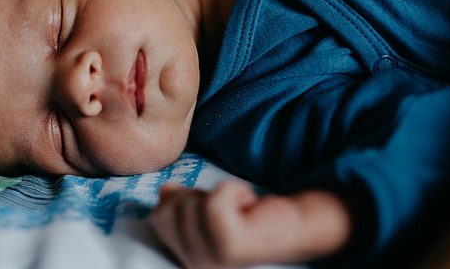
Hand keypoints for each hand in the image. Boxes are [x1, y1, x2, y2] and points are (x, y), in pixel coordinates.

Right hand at [149, 181, 351, 267]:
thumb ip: (181, 201)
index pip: (158, 218)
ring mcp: (208, 260)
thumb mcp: (207, 206)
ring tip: (239, 209)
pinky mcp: (228, 248)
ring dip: (219, 194)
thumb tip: (165, 191)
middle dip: (198, 196)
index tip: (208, 207)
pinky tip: (247, 203)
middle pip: (171, 208)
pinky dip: (232, 189)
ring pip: (190, 205)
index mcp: (183, 256)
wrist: (291, 227)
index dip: (181, 199)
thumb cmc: (248, 217)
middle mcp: (192, 265)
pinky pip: (215, 202)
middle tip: (227, 208)